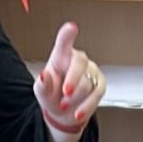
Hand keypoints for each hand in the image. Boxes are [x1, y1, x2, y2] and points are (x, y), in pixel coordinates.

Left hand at [35, 21, 104, 137]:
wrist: (64, 114)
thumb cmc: (52, 96)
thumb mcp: (42, 93)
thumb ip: (43, 85)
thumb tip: (44, 76)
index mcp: (61, 57)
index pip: (64, 43)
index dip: (67, 35)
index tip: (71, 27)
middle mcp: (77, 61)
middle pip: (79, 63)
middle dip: (72, 80)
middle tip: (64, 92)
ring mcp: (91, 72)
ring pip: (87, 84)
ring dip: (74, 98)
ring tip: (65, 103)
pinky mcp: (100, 85)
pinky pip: (96, 95)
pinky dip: (85, 107)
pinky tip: (77, 112)